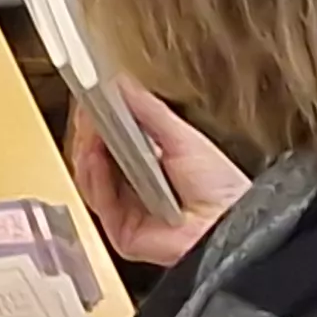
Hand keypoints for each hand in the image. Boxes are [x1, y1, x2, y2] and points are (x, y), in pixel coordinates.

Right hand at [69, 81, 252, 268]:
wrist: (229, 222)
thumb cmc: (219, 186)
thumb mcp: (182, 137)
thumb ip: (148, 110)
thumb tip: (120, 83)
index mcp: (149, 166)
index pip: (110, 141)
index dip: (98, 121)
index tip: (90, 99)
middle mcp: (133, 189)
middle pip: (94, 160)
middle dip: (89, 134)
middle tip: (88, 112)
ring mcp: (125, 211)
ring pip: (90, 179)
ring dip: (87, 152)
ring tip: (91, 130)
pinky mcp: (120, 232)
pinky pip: (98, 202)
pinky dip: (94, 177)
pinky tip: (95, 156)